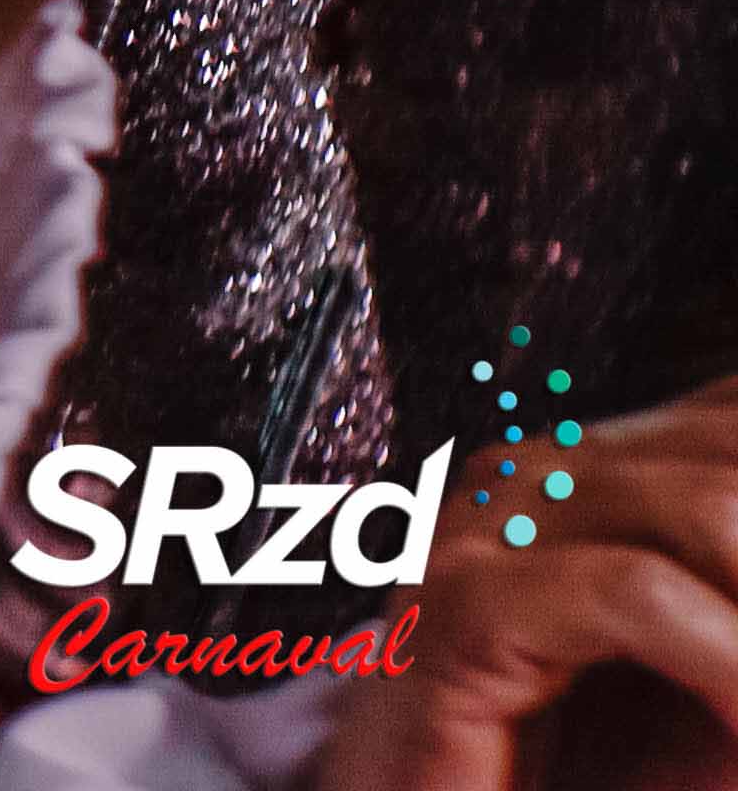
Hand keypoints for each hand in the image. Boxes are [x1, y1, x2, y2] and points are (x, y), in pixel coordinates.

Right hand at [315, 379, 737, 790]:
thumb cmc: (567, 778)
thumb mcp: (724, 688)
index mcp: (599, 470)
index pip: (732, 416)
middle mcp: (543, 471)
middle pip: (733, 453)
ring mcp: (489, 524)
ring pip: (705, 507)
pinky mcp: (458, 603)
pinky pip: (633, 595)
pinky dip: (729, 663)